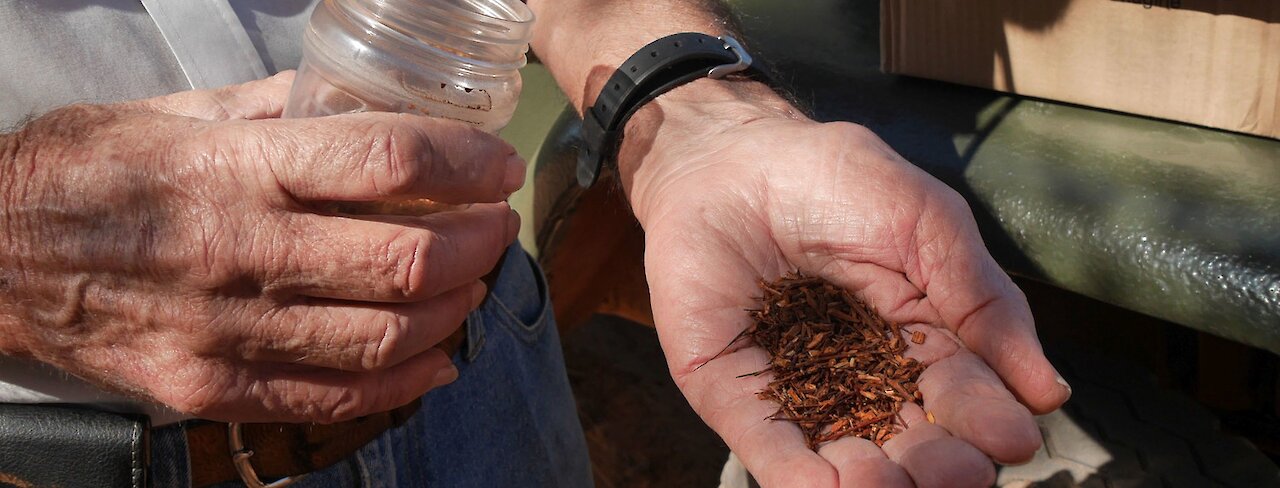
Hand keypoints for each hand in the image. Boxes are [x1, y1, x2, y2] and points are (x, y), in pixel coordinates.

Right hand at [0, 72, 523, 422]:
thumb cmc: (84, 170)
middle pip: (404, 260)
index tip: (497, 166)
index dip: (464, 164)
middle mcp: (237, 253)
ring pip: (384, 336)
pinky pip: (334, 398)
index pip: (383, 161)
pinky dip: (405, 381)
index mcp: (232, 168)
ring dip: (455, 309)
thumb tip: (361, 104)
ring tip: (473, 282)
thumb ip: (274, 109)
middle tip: (497, 225)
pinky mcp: (211, 389)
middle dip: (479, 243)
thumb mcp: (174, 112)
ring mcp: (225, 333)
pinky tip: (439, 357)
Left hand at [620, 80, 1071, 487]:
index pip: (961, 396)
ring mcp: (795, 390)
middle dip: (936, 465)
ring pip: (842, 457)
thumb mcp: (927, 224)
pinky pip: (765, 446)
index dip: (986, 420)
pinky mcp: (732, 393)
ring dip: (872, 481)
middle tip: (958, 473)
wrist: (727, 153)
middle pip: (909, 441)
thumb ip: (984, 301)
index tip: (1013, 438)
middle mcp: (861, 380)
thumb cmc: (831, 178)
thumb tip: (1049, 391)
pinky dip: (795, 474)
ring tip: (889, 483)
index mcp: (919, 341)